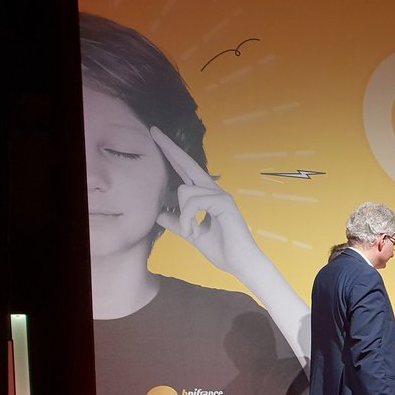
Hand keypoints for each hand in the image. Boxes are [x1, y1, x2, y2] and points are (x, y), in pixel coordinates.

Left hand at [150, 127, 263, 276]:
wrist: (241, 264)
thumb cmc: (222, 250)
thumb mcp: (192, 235)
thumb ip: (177, 223)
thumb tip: (159, 213)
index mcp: (207, 197)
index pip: (186, 173)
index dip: (172, 156)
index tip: (158, 138)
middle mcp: (214, 191)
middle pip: (188, 164)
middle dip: (169, 148)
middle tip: (153, 130)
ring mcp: (220, 195)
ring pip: (185, 190)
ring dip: (182, 215)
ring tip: (192, 232)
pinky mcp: (224, 202)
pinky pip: (193, 202)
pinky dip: (188, 220)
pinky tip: (195, 232)